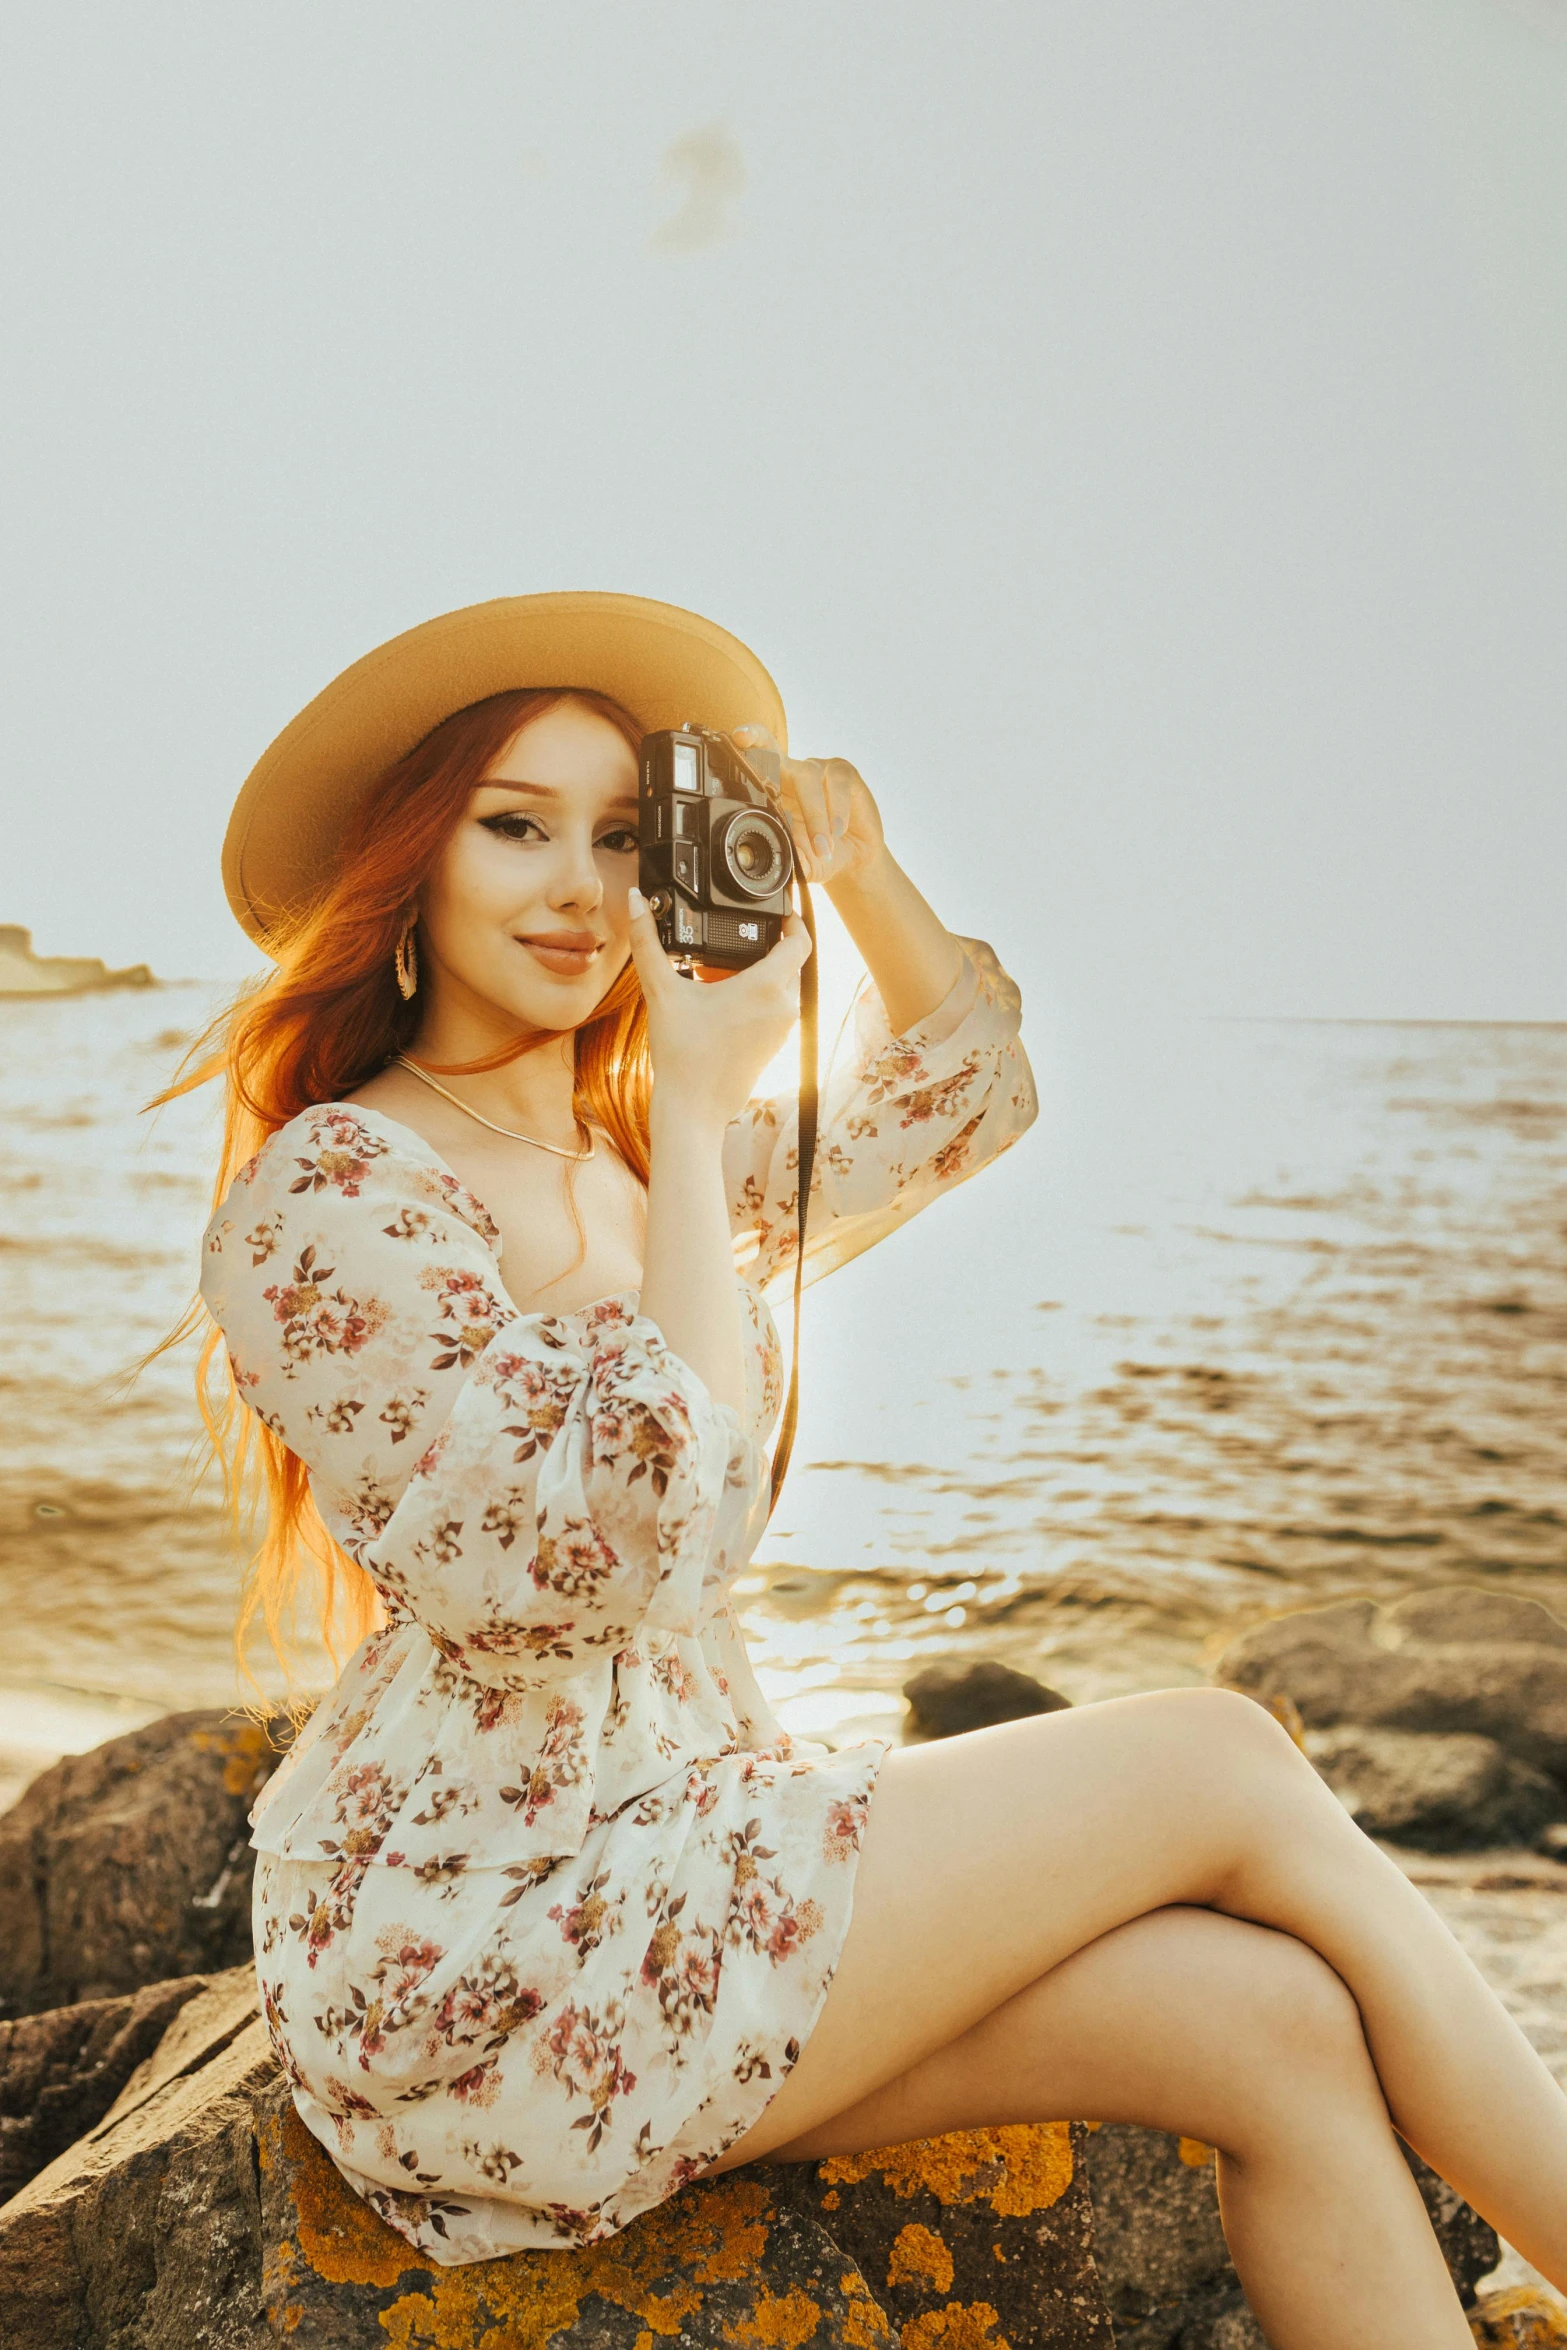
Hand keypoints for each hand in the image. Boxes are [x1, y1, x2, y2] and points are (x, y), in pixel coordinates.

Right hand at [625, 887, 812, 1129]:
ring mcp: (784, 1029)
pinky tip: (721, 1002)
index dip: (792, 919)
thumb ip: (646, 941)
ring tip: (718, 974)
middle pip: (788, 961)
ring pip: (781, 986)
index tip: (776, 910)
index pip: (801, 940)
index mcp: (768, 986)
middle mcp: (786, 1006)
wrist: (693, 1109)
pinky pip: (775, 1009)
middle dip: (763, 947)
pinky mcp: (777, 1046)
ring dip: (757, 974)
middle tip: (729, 942)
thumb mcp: (661, 990)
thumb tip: (634, 900)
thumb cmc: (682, 1054)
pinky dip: (755, 998)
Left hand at [731, 726, 885, 890]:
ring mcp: (817, 769)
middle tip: (742, 737)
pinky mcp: (843, 772)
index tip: (734, 740)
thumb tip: (771, 860)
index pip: (750, 766)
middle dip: (755, 739)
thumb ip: (785, 858)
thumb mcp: (799, 861)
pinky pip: (836, 782)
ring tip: (822, 846)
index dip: (741, 749)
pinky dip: (836, 809)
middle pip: (768, 746)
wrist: (855, 859)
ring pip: (807, 778)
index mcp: (771, 791)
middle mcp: (790, 773)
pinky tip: (838, 830)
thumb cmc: (820, 854)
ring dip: (814, 815)